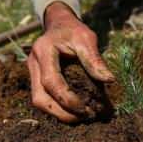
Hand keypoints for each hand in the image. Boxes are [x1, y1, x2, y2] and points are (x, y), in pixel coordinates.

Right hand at [27, 2, 115, 121]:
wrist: (58, 24)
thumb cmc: (73, 30)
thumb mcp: (86, 38)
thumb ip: (95, 59)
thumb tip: (110, 80)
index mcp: (43, 50)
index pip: (51, 81)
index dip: (67, 99)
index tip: (86, 109)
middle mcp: (34, 63)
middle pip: (39, 98)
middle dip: (61, 113)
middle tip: (85, 117)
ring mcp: (33, 72)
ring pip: (39, 101)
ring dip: (59, 114)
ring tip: (81, 117)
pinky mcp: (36, 79)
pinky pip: (44, 98)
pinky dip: (58, 108)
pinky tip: (75, 110)